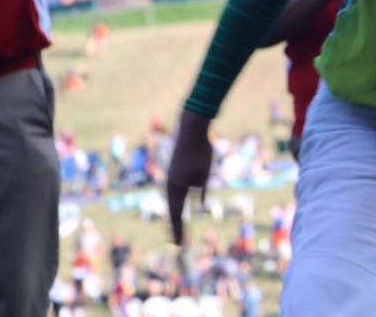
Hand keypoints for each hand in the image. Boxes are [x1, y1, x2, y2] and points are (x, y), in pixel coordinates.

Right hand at [166, 110, 213, 245]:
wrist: (191, 131)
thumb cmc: (200, 151)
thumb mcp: (204, 173)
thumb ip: (201, 189)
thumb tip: (198, 204)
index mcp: (176, 187)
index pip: (176, 214)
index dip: (179, 230)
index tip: (180, 245)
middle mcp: (171, 185)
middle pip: (173, 211)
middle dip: (177, 228)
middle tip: (179, 245)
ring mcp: (173, 180)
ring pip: (174, 203)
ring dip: (177, 218)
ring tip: (178, 231)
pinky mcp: (177, 174)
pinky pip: (178, 194)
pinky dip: (179, 205)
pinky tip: (182, 211)